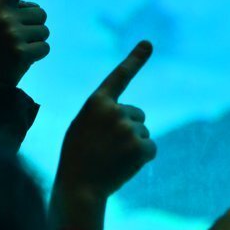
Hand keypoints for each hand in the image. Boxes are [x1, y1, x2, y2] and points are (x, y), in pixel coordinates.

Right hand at [0, 0, 48, 85]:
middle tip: (14, 42)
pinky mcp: (21, 51)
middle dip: (34, 28)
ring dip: (36, 43)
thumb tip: (38, 12)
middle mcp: (3, 16)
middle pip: (41, 14)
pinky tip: (21, 62)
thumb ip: (11, 15)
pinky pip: (45, 48)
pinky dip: (38, 56)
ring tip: (16, 52)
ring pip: (45, 32)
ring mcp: (12, 33)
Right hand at [51, 41, 156, 229]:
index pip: (119, 76)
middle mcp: (115, 110)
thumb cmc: (78, 157)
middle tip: (107, 147)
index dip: (135, 58)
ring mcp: (128, 128)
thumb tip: (133, 116)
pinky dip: (142, 158)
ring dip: (133, 146)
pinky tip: (124, 166)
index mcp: (96, 102)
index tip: (148, 42)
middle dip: (129, 129)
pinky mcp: (141, 147)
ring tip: (112, 158)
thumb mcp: (83, 127)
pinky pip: (151, 148)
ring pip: (144, 132)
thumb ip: (104, 115)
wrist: (79, 187)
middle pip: (137, 114)